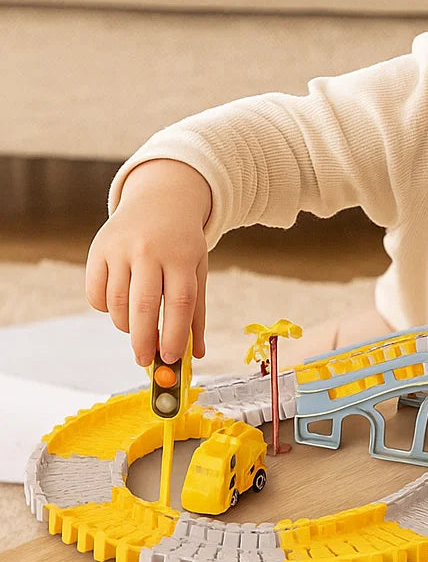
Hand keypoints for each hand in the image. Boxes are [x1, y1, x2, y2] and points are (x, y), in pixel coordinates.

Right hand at [86, 159, 212, 365]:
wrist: (161, 202)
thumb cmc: (182, 246)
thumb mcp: (197, 271)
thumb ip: (196, 314)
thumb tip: (196, 355)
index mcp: (182, 257)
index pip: (180, 303)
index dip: (173, 335)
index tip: (169, 358)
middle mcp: (150, 250)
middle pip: (144, 306)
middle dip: (143, 341)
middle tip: (144, 360)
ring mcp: (121, 249)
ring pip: (117, 304)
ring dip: (126, 326)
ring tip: (137, 326)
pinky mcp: (97, 250)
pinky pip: (96, 295)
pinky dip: (106, 310)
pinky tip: (120, 305)